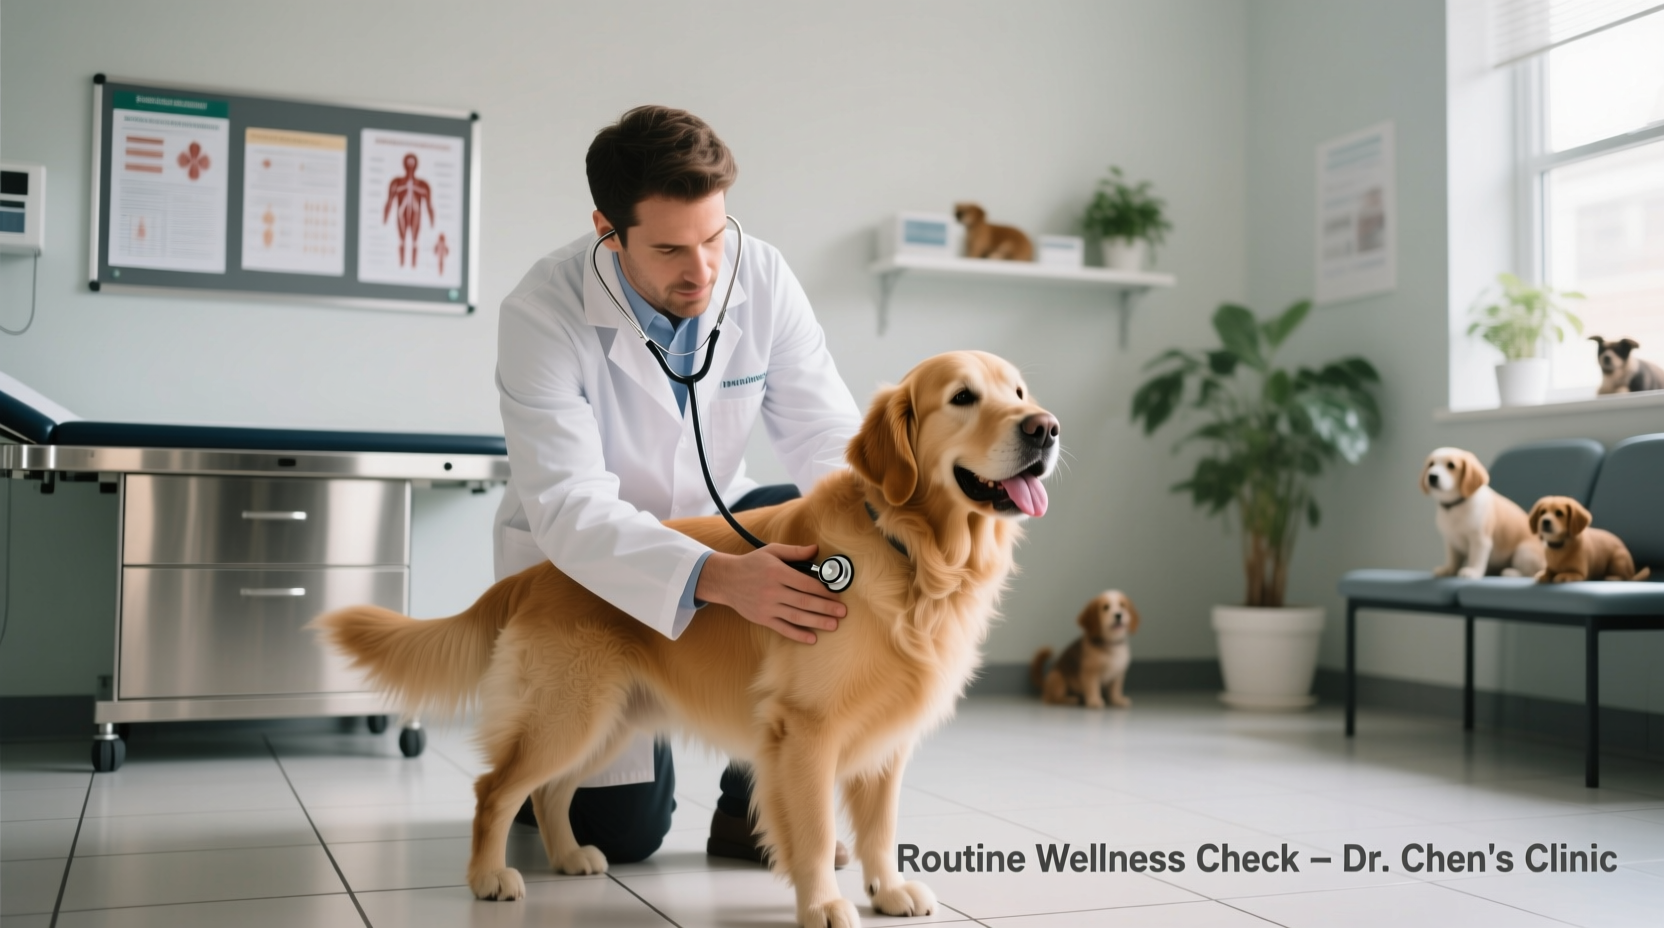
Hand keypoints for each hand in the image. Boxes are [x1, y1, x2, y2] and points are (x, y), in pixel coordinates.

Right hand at [696, 544, 845, 643]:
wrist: (726, 580)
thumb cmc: (752, 564)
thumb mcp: (772, 551)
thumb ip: (795, 551)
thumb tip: (816, 549)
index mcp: (777, 572)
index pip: (805, 583)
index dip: (823, 590)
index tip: (836, 594)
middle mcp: (772, 591)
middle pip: (804, 601)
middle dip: (826, 607)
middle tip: (842, 612)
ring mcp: (767, 607)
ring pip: (796, 616)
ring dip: (817, 622)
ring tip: (833, 625)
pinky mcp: (762, 618)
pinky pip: (783, 628)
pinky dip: (798, 634)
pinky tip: (812, 638)